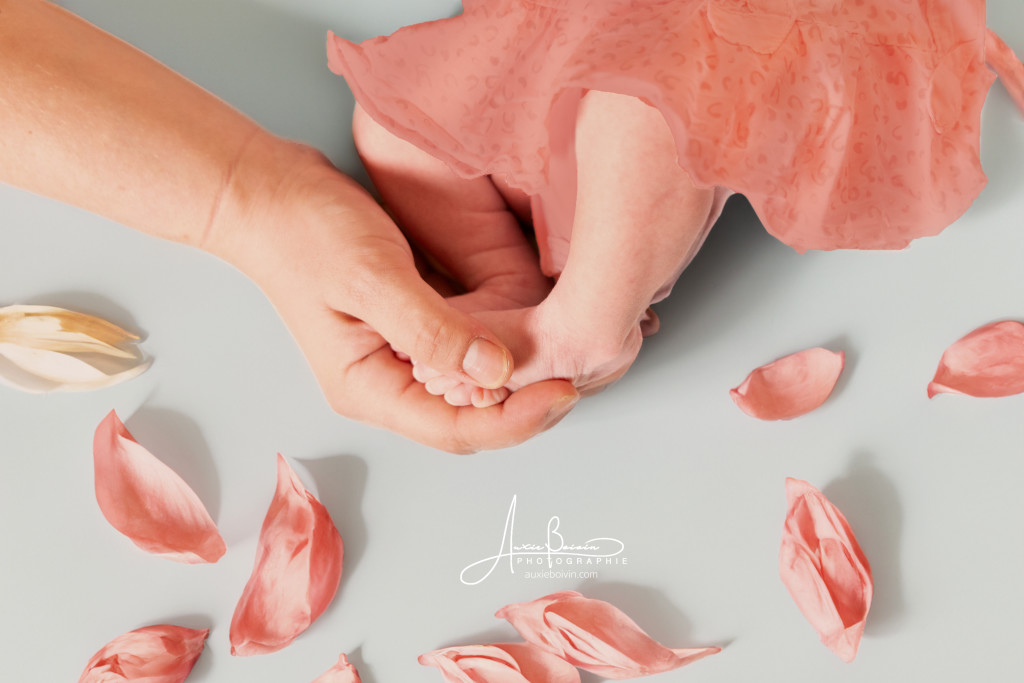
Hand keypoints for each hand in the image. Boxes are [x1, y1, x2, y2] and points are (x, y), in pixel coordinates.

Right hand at [205, 134, 578, 451]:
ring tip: (566, 356)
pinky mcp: (409, 331)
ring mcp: (397, 360)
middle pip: (471, 421)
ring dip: (518, 381)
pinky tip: (531, 328)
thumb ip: (432, 328)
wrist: (265, 193)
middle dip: (526, 407)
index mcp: (370, 388)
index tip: (566, 389)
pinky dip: (499, 350)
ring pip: (471, 393)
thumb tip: (496, 372)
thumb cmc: (305, 232)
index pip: (457, 431)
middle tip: (579, 373)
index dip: (517, 420)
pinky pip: (464, 357)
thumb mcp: (371, 276)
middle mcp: (387, 385)